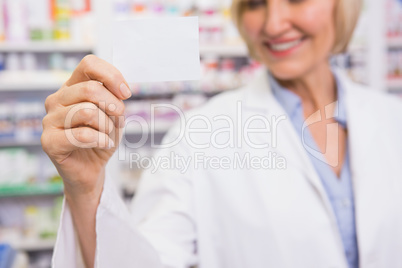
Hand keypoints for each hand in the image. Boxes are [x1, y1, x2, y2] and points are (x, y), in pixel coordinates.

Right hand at [41, 55, 131, 198]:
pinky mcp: (48, 141)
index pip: (89, 64)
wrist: (91, 169)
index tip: (126, 93)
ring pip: (87, 112)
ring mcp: (49, 120)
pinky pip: (82, 135)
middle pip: (90, 89)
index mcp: (72, 87)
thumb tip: (120, 91)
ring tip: (107, 135)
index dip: (112, 76)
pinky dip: (101, 140)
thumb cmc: (102, 138)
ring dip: (107, 126)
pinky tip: (104, 145)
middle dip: (113, 106)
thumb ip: (115, 99)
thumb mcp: (115, 115)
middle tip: (119, 120)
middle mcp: (57, 99)